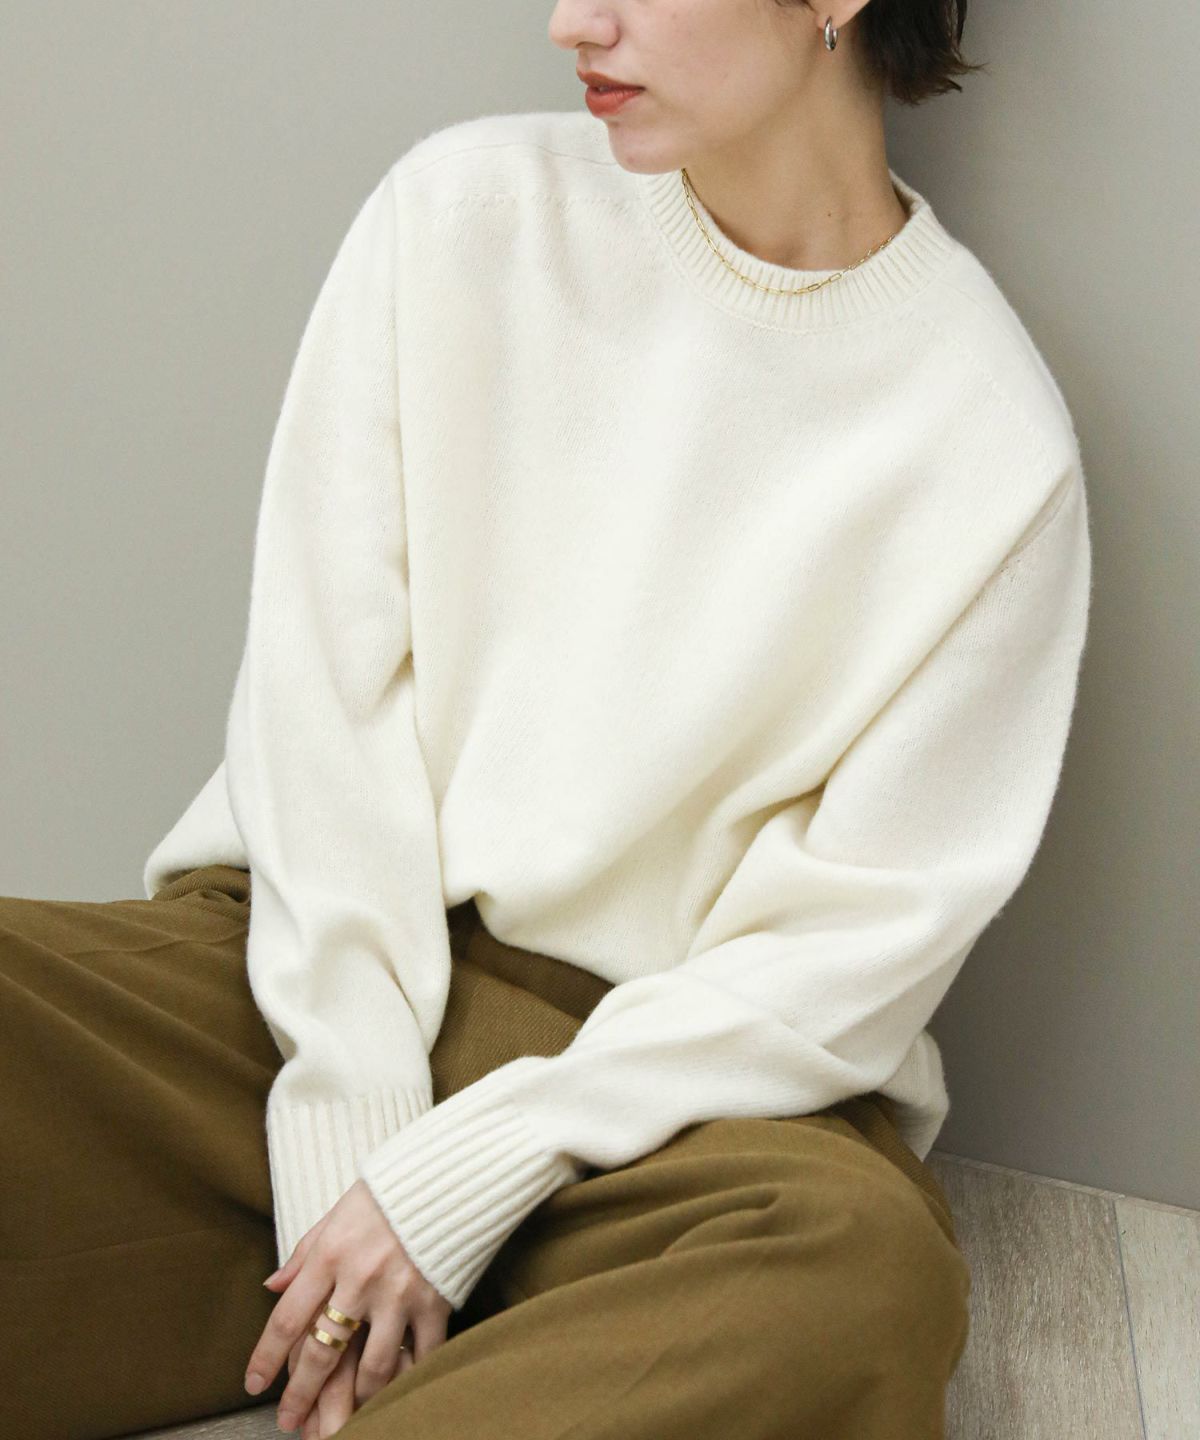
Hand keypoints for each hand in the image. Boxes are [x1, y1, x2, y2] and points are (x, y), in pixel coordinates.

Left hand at [244, 1178, 452, 1436]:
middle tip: (288, 1421)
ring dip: (355, 1399)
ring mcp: (400, 1293)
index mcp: (330, 1254)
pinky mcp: (436, 1301)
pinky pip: (420, 1355)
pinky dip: (409, 1378)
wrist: (448, 1172)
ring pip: (371, 1368)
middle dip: (301, 1395)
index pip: (287, 1319)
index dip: (266, 1358)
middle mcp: (360, 1278)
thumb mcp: (336, 1214)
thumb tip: (272, 1286)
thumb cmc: (387, 1192)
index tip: (253, 1384)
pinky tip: (397, 1392)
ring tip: (345, 1415)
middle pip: (322, 1353)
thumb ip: (304, 1253)